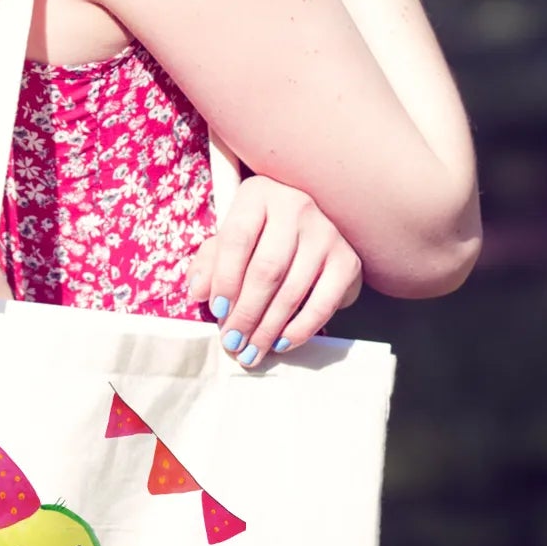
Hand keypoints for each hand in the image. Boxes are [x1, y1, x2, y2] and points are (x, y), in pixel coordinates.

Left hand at [184, 174, 362, 367]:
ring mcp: (326, 233)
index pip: (237, 238)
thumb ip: (209, 263)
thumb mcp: (229, 240)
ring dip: (268, 328)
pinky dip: (300, 329)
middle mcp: (296, 206)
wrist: (310, 231)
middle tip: (232, 341)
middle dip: (246, 313)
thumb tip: (199, 291)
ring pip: (292, 290)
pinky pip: (323, 303)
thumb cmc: (260, 236)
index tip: (217, 311)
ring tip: (251, 351)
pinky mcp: (347, 260)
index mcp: (259, 194)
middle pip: (267, 269)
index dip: (224, 278)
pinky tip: (281, 342)